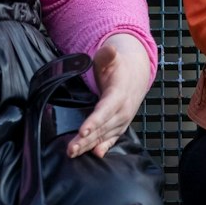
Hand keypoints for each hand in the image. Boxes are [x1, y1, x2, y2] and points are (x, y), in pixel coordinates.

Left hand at [67, 34, 154, 158]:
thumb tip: (110, 49)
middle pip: (102, 128)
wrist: (134, 76)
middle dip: (86, 140)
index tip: (83, 131)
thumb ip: (107, 55)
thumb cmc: (118, 67)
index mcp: (119, 94)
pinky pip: (111, 139)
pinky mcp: (119, 126)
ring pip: (104, 136)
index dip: (94, 121)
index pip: (105, 110)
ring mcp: (121, 120)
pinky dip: (104, 147)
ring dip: (88, 146)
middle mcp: (122, 111)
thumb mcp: (112, 58)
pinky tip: (95, 154)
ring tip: (72, 152)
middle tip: (70, 148)